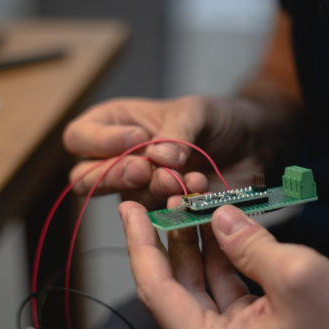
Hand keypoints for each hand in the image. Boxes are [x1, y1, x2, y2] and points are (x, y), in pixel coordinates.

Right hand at [63, 96, 253, 205]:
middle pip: (84, 178)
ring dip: (156, 189)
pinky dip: (180, 205)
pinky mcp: (163, 211)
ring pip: (124, 200)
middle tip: (144, 169)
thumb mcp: (196, 111)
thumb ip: (177, 131)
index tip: (137, 137)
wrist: (249, 144)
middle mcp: (119, 159)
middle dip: (115, 175)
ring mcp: (139, 189)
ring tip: (186, 177)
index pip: (79, 137)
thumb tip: (160, 158)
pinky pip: (159, 217)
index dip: (100, 142)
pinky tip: (200, 188)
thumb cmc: (214, 119)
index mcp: (115, 124)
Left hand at [119, 200, 328, 328]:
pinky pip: (220, 296)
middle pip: (172, 290)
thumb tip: (219, 216)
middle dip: (169, 239)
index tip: (128, 209)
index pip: (155, 290)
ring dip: (195, 246)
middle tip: (162, 199)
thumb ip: (246, 242)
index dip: (140, 243)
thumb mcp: (295, 274)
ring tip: (189, 205)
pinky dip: (218, 262)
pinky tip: (218, 229)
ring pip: (196, 290)